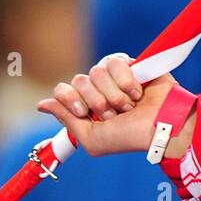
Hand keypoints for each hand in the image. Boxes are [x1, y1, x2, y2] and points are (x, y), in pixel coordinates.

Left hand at [37, 55, 194, 157]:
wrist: (160, 127)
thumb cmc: (127, 138)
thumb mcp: (91, 139)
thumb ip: (66, 120)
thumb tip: (40, 104)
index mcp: (85, 107)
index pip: (62, 90)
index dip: (71, 99)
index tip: (84, 112)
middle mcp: (97, 90)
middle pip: (79, 81)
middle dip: (97, 102)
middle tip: (114, 114)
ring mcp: (113, 77)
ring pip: (96, 71)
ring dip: (114, 95)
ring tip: (129, 106)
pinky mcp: (129, 64)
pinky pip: (114, 61)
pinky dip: (126, 81)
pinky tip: (137, 92)